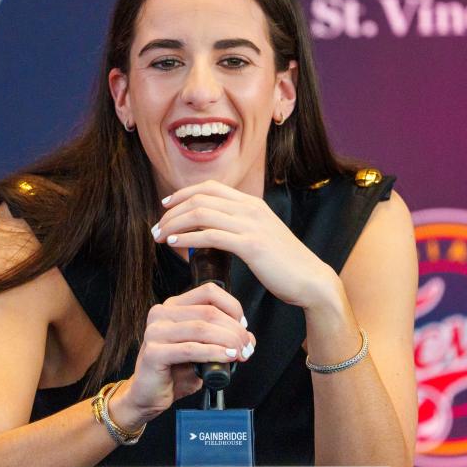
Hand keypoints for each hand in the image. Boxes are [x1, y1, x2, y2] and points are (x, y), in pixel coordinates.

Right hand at [110, 282, 253, 429]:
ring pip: (201, 329)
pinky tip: (226, 358)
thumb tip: (248, 337)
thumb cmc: (175, 372)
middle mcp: (161, 314)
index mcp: (174, 306)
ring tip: (240, 354)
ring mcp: (155, 332)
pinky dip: (213, 353)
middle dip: (234, 330)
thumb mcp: (203, 350)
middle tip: (246, 347)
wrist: (149, 395)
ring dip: (227, 341)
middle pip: (209, 312)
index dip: (232, 307)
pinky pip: (190, 349)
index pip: (209, 292)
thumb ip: (222, 340)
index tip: (244, 326)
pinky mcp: (153, 352)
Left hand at [153, 180, 338, 309]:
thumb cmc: (284, 264)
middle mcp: (250, 209)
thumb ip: (240, 227)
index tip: (165, 206)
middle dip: (172, 212)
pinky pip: (210, 236)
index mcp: (252, 204)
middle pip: (200, 198)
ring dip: (174, 224)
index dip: (183, 193)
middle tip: (155, 228)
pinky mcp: (251, 245)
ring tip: (159, 236)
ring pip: (201, 214)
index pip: (210, 187)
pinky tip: (173, 244)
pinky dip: (187, 238)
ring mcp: (251, 225)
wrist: (310, 279)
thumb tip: (213, 231)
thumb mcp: (261, 236)